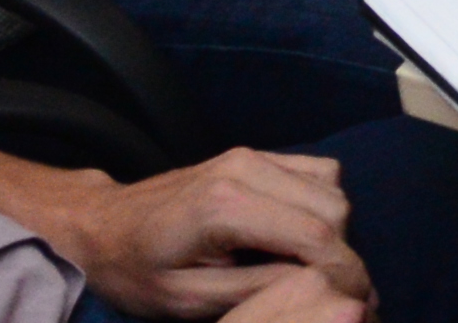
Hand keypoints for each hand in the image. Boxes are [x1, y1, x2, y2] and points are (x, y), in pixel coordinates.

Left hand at [44, 148, 368, 319]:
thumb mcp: (186, 300)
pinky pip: (316, 171)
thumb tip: (315, 285)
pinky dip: (323, 204)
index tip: (357, 302)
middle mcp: (246, 169)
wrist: (101, 227)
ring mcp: (252, 156)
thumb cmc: (135, 272)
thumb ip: (254, 290)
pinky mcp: (254, 154)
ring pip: (332, 186)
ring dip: (335, 229)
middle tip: (335, 292)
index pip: (316, 234)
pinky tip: (300, 235)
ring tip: (313, 267)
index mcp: (226, 206)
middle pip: (334, 207)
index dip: (345, 271)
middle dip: (343, 253)